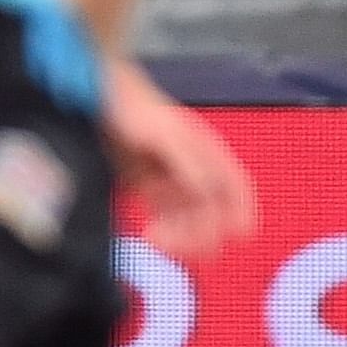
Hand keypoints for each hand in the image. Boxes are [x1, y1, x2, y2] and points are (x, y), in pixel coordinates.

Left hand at [103, 62, 256, 258]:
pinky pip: (170, 220)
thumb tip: (206, 186)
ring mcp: (176, 183)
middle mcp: (196, 171)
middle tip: (181, 242)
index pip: (238, 186)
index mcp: (208, 152)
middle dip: (202, 232)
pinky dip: (166, 232)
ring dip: (181, 236)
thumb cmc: (138, 110)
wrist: (104, 105)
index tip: (238, 232)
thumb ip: (187, 160)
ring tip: (157, 237)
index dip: (243, 210)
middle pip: (215, 212)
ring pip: (192, 221)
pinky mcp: (155, 193)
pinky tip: (151, 232)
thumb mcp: (165, 133)